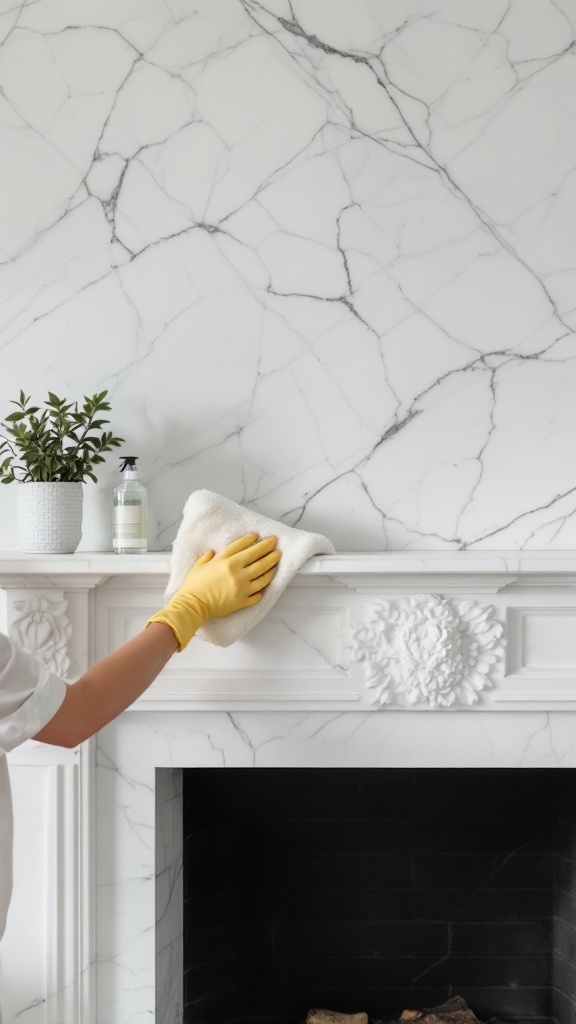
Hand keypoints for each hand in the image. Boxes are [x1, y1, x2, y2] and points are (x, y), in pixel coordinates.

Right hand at [146, 533, 280, 649]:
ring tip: (276, 561)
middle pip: (257, 558)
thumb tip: (212, 552)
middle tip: (275, 543)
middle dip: (268, 549)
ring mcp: (242, 587)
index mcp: (225, 561)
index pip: (242, 546)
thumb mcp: (198, 567)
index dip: (251, 540)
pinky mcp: (242, 600)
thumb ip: (207, 558)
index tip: (258, 536)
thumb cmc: (192, 586)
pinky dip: (263, 589)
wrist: (192, 606)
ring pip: (262, 575)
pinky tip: (267, 584)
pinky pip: (257, 594)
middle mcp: (236, 572)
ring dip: (271, 567)